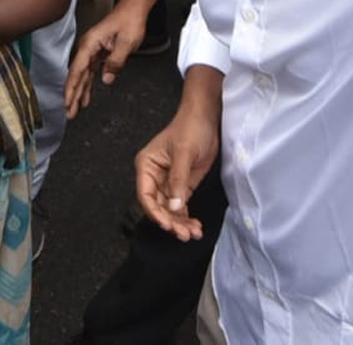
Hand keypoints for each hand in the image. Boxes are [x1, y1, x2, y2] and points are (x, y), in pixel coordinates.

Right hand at [64, 2, 146, 117]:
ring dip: (79, 93)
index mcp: (90, 44)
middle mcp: (88, 48)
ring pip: (82, 76)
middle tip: (69, 113)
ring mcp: (92, 50)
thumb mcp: (127, 43)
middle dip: (72, 95)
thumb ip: (115, 62)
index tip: (68, 102)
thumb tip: (106, 79)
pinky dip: (88, 85)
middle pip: (77, 75)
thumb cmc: (129, 20)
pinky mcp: (98, 53)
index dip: (72, 88)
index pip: (77, 70)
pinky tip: (86, 96)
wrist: (134, 9)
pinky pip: (90, 72)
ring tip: (75, 109)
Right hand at [135, 97, 218, 240]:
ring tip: (193, 233)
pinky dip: (187, 218)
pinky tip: (195, 227)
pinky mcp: (183, 186)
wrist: (207, 118)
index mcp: (147, 166)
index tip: (167, 224)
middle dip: (170, 221)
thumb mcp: (184, 153)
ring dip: (179, 223)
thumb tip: (174, 206)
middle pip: (157, 206)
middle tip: (184, 234)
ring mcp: (169, 183)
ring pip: (170, 210)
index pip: (145, 195)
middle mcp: (154, 177)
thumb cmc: (191, 128)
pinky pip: (181, 207)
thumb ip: (178, 180)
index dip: (154, 212)